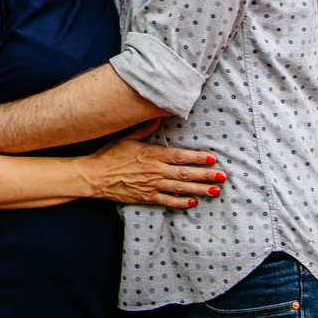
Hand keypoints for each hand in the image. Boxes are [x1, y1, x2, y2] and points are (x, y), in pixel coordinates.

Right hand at [77, 135, 222, 206]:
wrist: (95, 176)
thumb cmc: (110, 155)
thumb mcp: (127, 137)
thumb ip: (145, 128)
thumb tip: (158, 115)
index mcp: (152, 154)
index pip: (180, 156)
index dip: (197, 158)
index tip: (212, 159)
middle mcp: (155, 170)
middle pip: (185, 174)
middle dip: (206, 175)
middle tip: (222, 177)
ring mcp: (152, 185)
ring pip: (180, 188)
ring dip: (199, 189)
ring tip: (215, 191)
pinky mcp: (146, 197)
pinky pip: (167, 201)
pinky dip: (180, 202)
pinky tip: (192, 202)